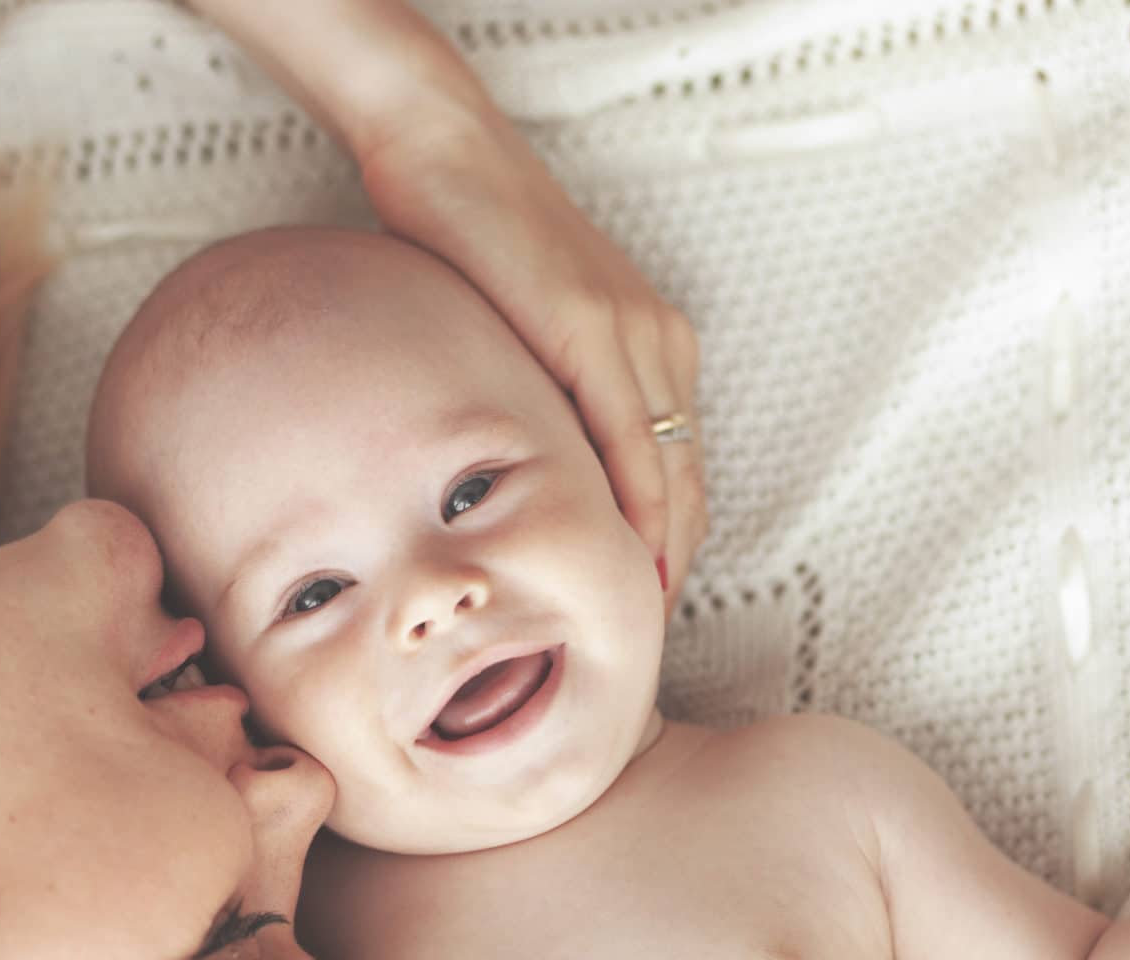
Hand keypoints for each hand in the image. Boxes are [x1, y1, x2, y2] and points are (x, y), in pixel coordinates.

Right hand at [358, 103, 705, 612]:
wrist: (443, 151)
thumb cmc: (466, 239)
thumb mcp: (519, 335)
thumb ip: (541, 398)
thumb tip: (516, 476)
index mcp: (652, 346)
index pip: (676, 473)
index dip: (668, 547)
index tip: (643, 607)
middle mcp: (660, 343)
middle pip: (687, 485)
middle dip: (672, 566)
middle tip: (643, 637)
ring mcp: (634, 335)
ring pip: (669, 474)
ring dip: (660, 552)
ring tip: (636, 619)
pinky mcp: (593, 329)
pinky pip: (630, 439)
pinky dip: (634, 506)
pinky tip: (625, 556)